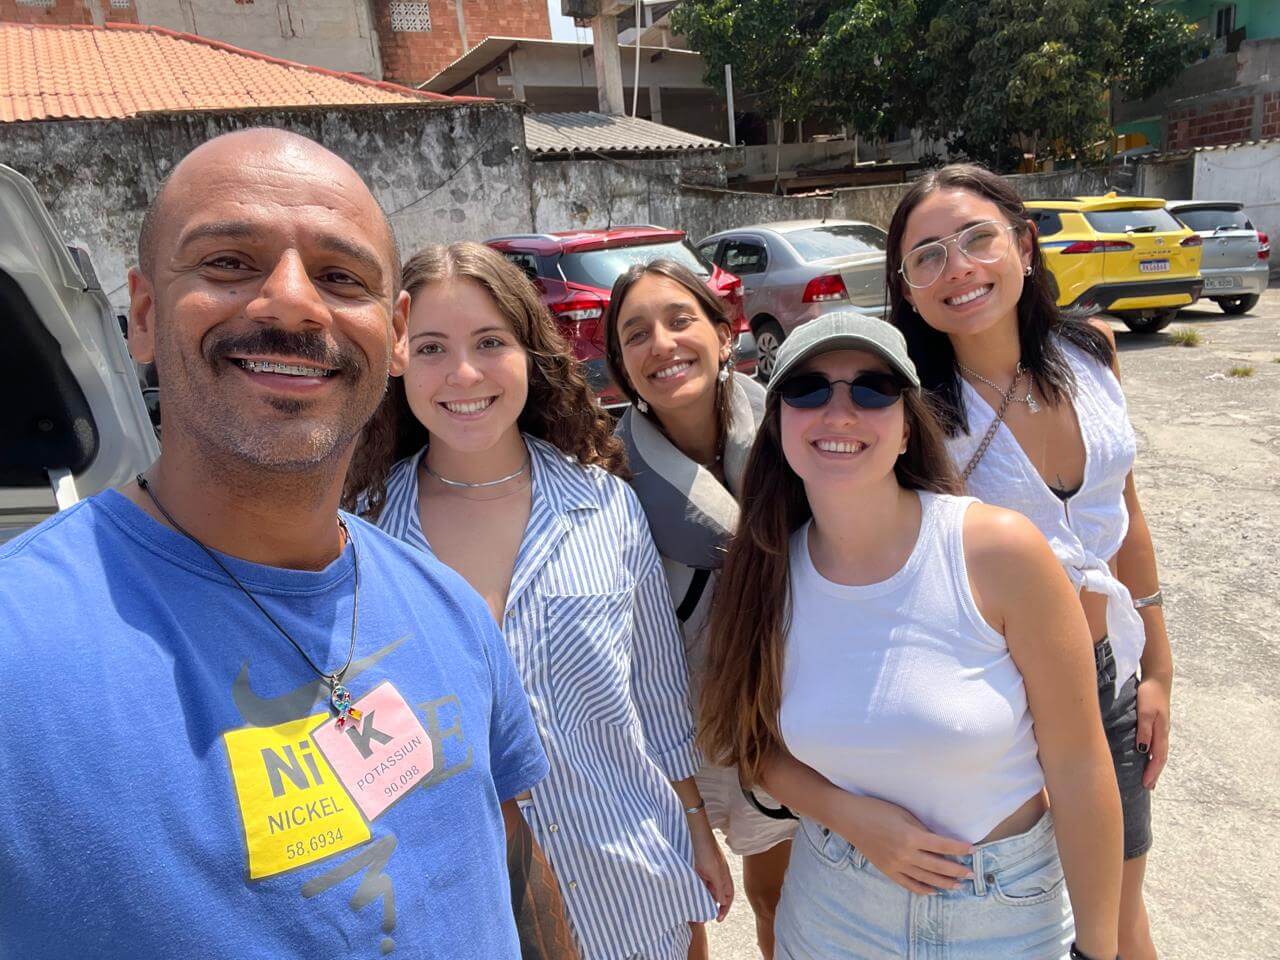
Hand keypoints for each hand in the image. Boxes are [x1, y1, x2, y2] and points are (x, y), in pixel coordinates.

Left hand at [689, 815, 733, 920]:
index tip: (717, 919)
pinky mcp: (697, 866)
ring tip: (692, 908)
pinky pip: (698, 881)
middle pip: (716, 894)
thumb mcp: (713, 870)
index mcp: (724, 875)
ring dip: (701, 898)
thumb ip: (719, 887)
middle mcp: (717, 874)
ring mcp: (707, 869)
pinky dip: (694, 889)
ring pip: (706, 889)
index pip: (727, 896)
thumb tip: (723, 902)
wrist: (695, 830)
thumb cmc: (706, 848)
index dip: (724, 908)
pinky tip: (688, 894)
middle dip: (710, 906)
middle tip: (701, 917)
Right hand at [825, 795, 972, 894]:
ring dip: (944, 883)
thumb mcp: (903, 814)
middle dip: (957, 870)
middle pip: (938, 866)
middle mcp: (905, 854)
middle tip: (971, 873)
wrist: (849, 818)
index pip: (942, 846)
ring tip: (958, 885)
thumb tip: (939, 842)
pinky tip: (934, 890)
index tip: (973, 850)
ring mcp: (895, 865)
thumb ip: (921, 829)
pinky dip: (923, 889)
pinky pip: (908, 884)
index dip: (959, 849)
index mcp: (910, 837)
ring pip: (926, 878)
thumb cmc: (876, 810)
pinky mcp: (887, 871)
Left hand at [1136, 673, 1170, 788]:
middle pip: (1160, 758)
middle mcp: (1162, 733)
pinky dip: (1151, 754)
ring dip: (1153, 765)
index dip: (1152, 773)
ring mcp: (1160, 728)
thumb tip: (1143, 750)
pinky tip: (1145, 755)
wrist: (1158, 678)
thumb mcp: (1145, 712)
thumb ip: (1144, 731)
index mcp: (1161, 732)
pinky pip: (1155, 743)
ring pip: (1158, 752)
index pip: (1158, 758)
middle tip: (1148, 787)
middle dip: (1154, 773)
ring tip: (1148, 776)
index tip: (1146, 785)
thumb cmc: (1150, 694)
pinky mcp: (1156, 723)